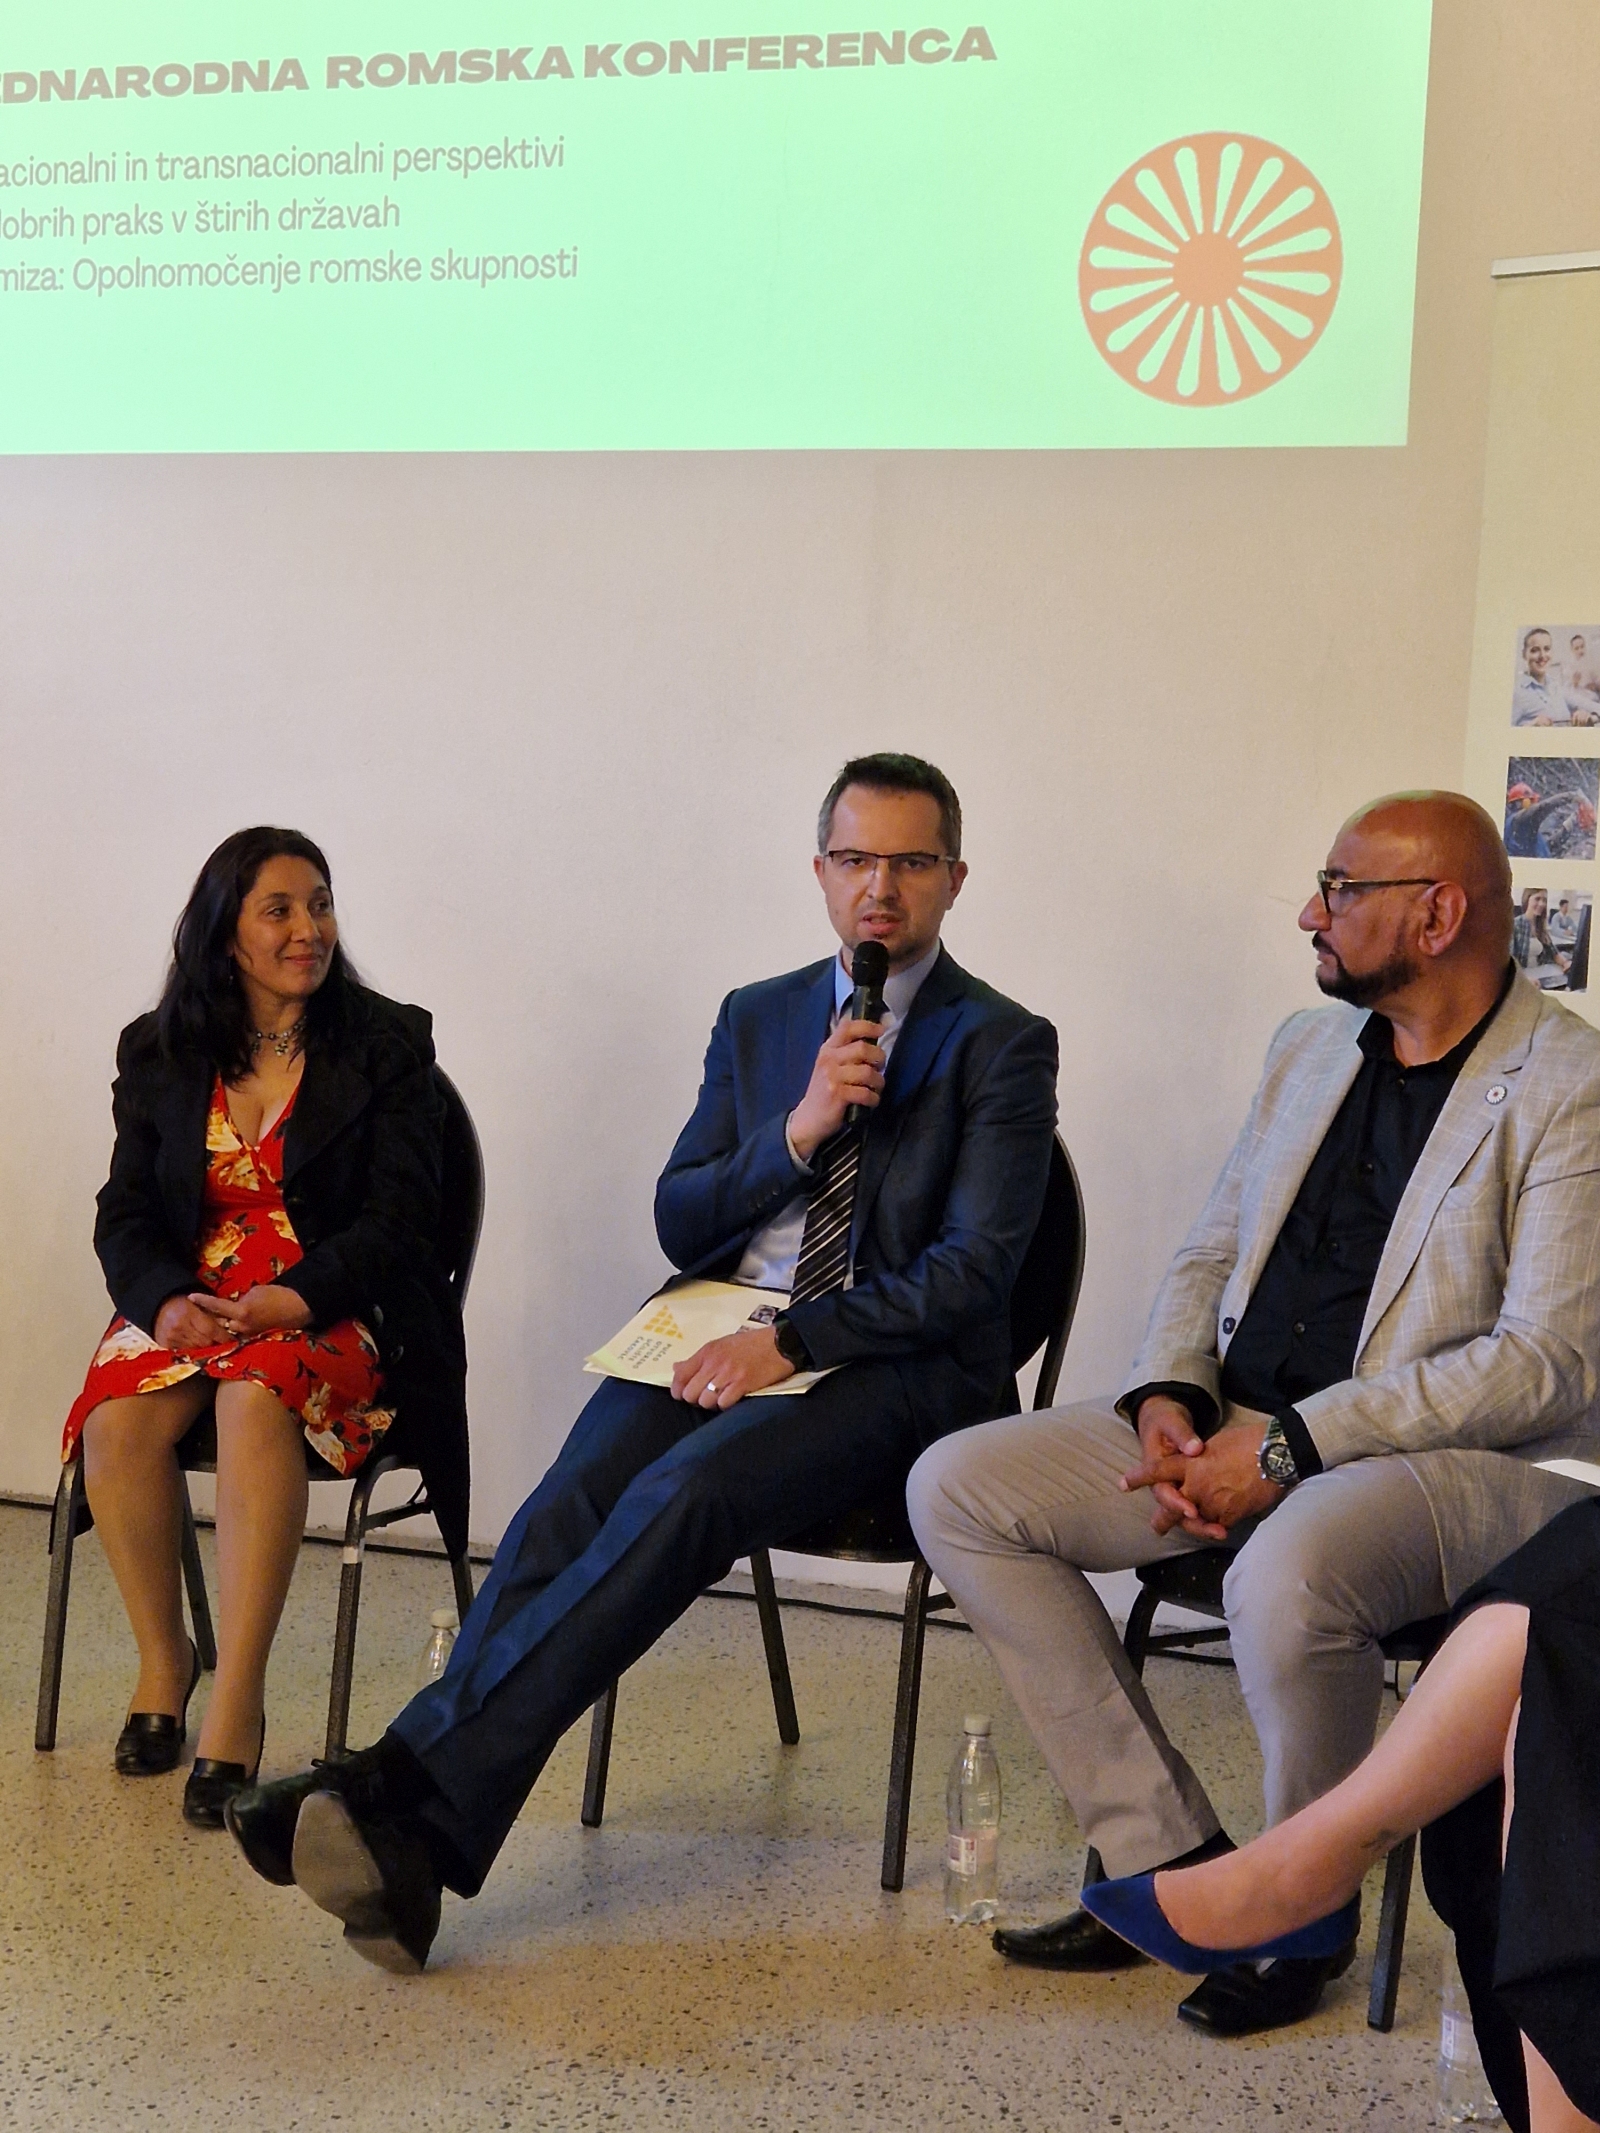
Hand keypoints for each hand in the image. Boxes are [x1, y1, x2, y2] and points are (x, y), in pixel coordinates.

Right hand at [153, 1294, 231, 1352]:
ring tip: (209, 1342)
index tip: (232, 1339)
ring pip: (196, 1349)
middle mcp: (179, 1326)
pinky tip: (196, 1343)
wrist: (159, 1306)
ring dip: (205, 1347)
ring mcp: (171, 1337)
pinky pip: (186, 1351)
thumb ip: (213, 1315)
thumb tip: (231, 1327)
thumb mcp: (198, 1305)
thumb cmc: (183, 1304)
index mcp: (189, 1313)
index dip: (223, 1336)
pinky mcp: (166, 1345)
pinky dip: (193, 1349)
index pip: (211, 1329)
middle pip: (204, 1342)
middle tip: (222, 1341)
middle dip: (215, 1343)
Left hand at [184, 1284, 311, 1338]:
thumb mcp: (255, 1292)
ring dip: (218, 1326)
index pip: (216, 1305)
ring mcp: (247, 1334)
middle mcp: (241, 1326)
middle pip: (217, 1323)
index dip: (203, 1300)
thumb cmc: (278, 1296)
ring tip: (208, 1321)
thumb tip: (232, 1305)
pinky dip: (231, 1329)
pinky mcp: (253, 1338)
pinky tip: (227, 1326)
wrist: (298, 1308)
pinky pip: (237, 1333)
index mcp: (241, 1312)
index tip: (190, 1297)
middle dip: (207, 1319)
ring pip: (226, 1331)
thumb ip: (240, 1300)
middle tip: (196, 1312)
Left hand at [671, 1326, 795, 1408]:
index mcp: (707, 1352)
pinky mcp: (742, 1384)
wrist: (778, 1344)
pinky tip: (732, 1398)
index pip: (680, 1375)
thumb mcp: (721, 1345)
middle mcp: (714, 1363)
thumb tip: (677, 1368)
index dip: (678, 1390)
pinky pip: (723, 1403)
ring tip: (720, 1398)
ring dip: (711, 1403)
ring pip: (705, 1401)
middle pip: (690, 1393)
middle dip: (695, 1399)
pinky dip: (726, 1405)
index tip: (683, 1394)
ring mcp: (728, 1374)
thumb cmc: (750, 1344)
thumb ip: (698, 1359)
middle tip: (706, 1396)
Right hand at [788, 1017, 886, 1161]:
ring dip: (878, 1081)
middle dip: (879, 1058)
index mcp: (827, 1049)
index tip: (881, 1030)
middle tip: (880, 1067)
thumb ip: (846, 1052)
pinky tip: (870, 1100)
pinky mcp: (837, 1095)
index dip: (867, 1026)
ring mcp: (832, 1077)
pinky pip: (866, 1093)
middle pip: (863, 1048)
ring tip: (875, 1087)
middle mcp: (828, 1060)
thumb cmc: (824, 1091)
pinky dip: (873, 1098)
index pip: (847, 1028)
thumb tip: (873, 1041)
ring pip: (868, 1072)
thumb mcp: (829, 1066)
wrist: (808, 1118)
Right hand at [1122, 1396, 1210, 1536]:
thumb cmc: (1165, 1422)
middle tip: (1216, 1532)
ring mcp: (1178, 1487)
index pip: (1164, 1492)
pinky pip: (1198, 1507)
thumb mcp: (1171, 1422)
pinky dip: (1210, 1517)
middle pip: (1175, 1512)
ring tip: (1223, 1532)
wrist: (1164, 1421)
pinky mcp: (1191, 1488)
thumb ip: (1182, 1435)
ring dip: (1204, 1525)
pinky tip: (1225, 1526)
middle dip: (1195, 1524)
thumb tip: (1194, 1449)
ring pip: (1187, 1513)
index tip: (1193, 1510)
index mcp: (1155, 1468)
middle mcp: (1165, 1482)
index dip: (1177, 1504)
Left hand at [1124, 1421, 1282, 1540]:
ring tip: (1196, 1526)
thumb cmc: (1247, 1442)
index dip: (1139, 1478)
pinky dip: (1217, 1526)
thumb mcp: (1215, 1444)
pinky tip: (1219, 1526)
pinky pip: (1217, 1526)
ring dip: (1196, 1523)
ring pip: (1196, 1520)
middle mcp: (1196, 1485)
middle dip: (1164, 1518)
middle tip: (1157, 1527)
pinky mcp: (1230, 1516)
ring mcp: (1212, 1503)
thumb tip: (1196, 1466)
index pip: (1157, 1471)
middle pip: (1172, 1507)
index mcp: (1190, 1463)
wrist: (1275, 1454)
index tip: (1124, 1483)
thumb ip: (1199, 1459)